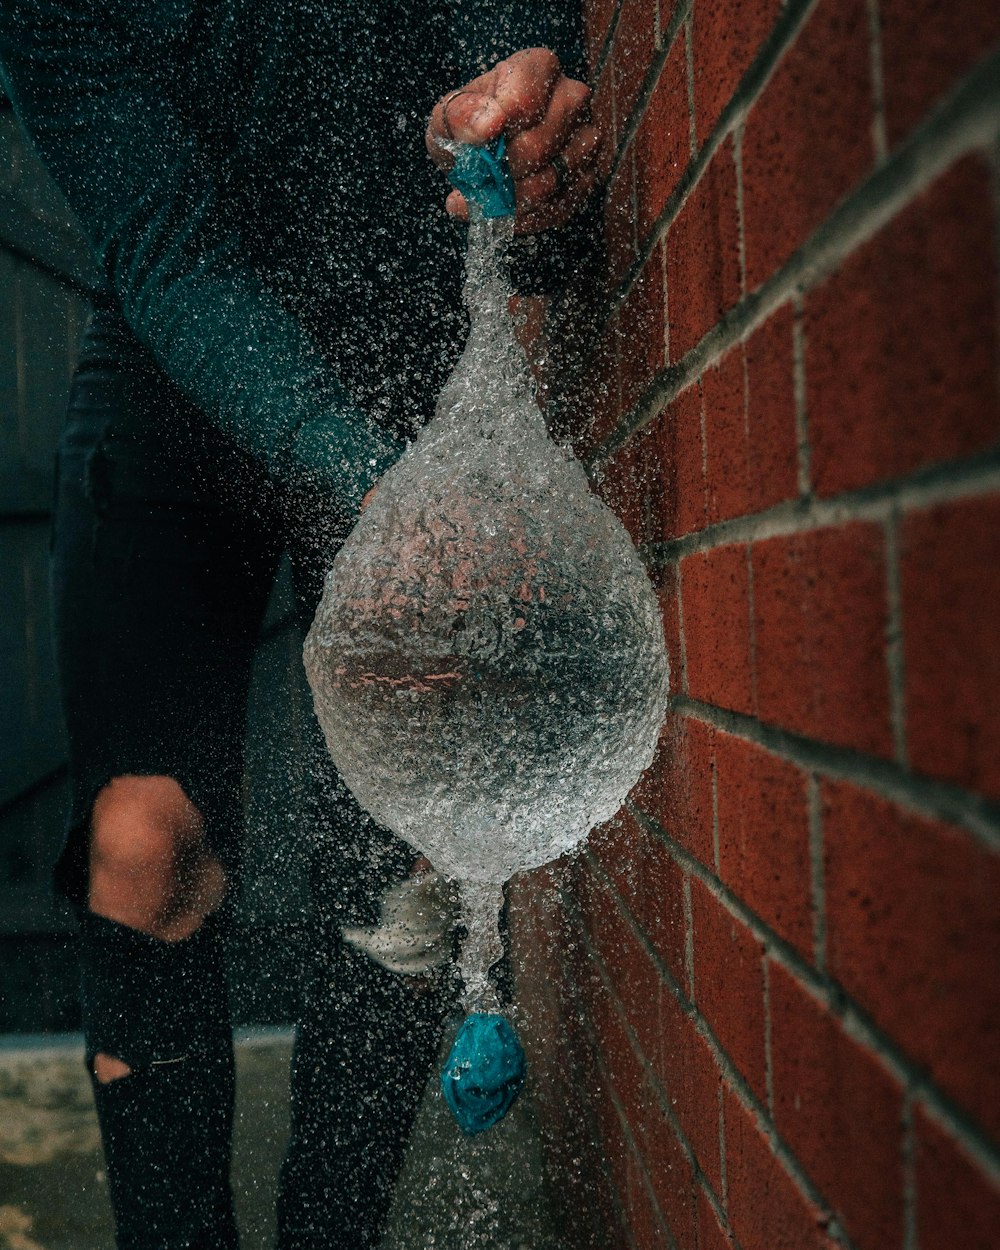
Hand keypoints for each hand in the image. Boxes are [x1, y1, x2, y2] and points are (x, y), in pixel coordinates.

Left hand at [426, 47, 605, 234]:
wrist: (489, 151)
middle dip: (500, 173)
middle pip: (536, 147)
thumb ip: (460, 116)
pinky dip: (527, 218)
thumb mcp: (449, 117)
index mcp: (538, 68)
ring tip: (490, 196)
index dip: (498, 130)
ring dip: (512, 199)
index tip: (480, 144)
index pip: (524, 100)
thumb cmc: (471, 127)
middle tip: (479, 179)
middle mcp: (572, 98)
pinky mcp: (589, 176)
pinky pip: (559, 208)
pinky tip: (507, 211)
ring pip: (549, 183)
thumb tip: (487, 127)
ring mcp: (587, 138)